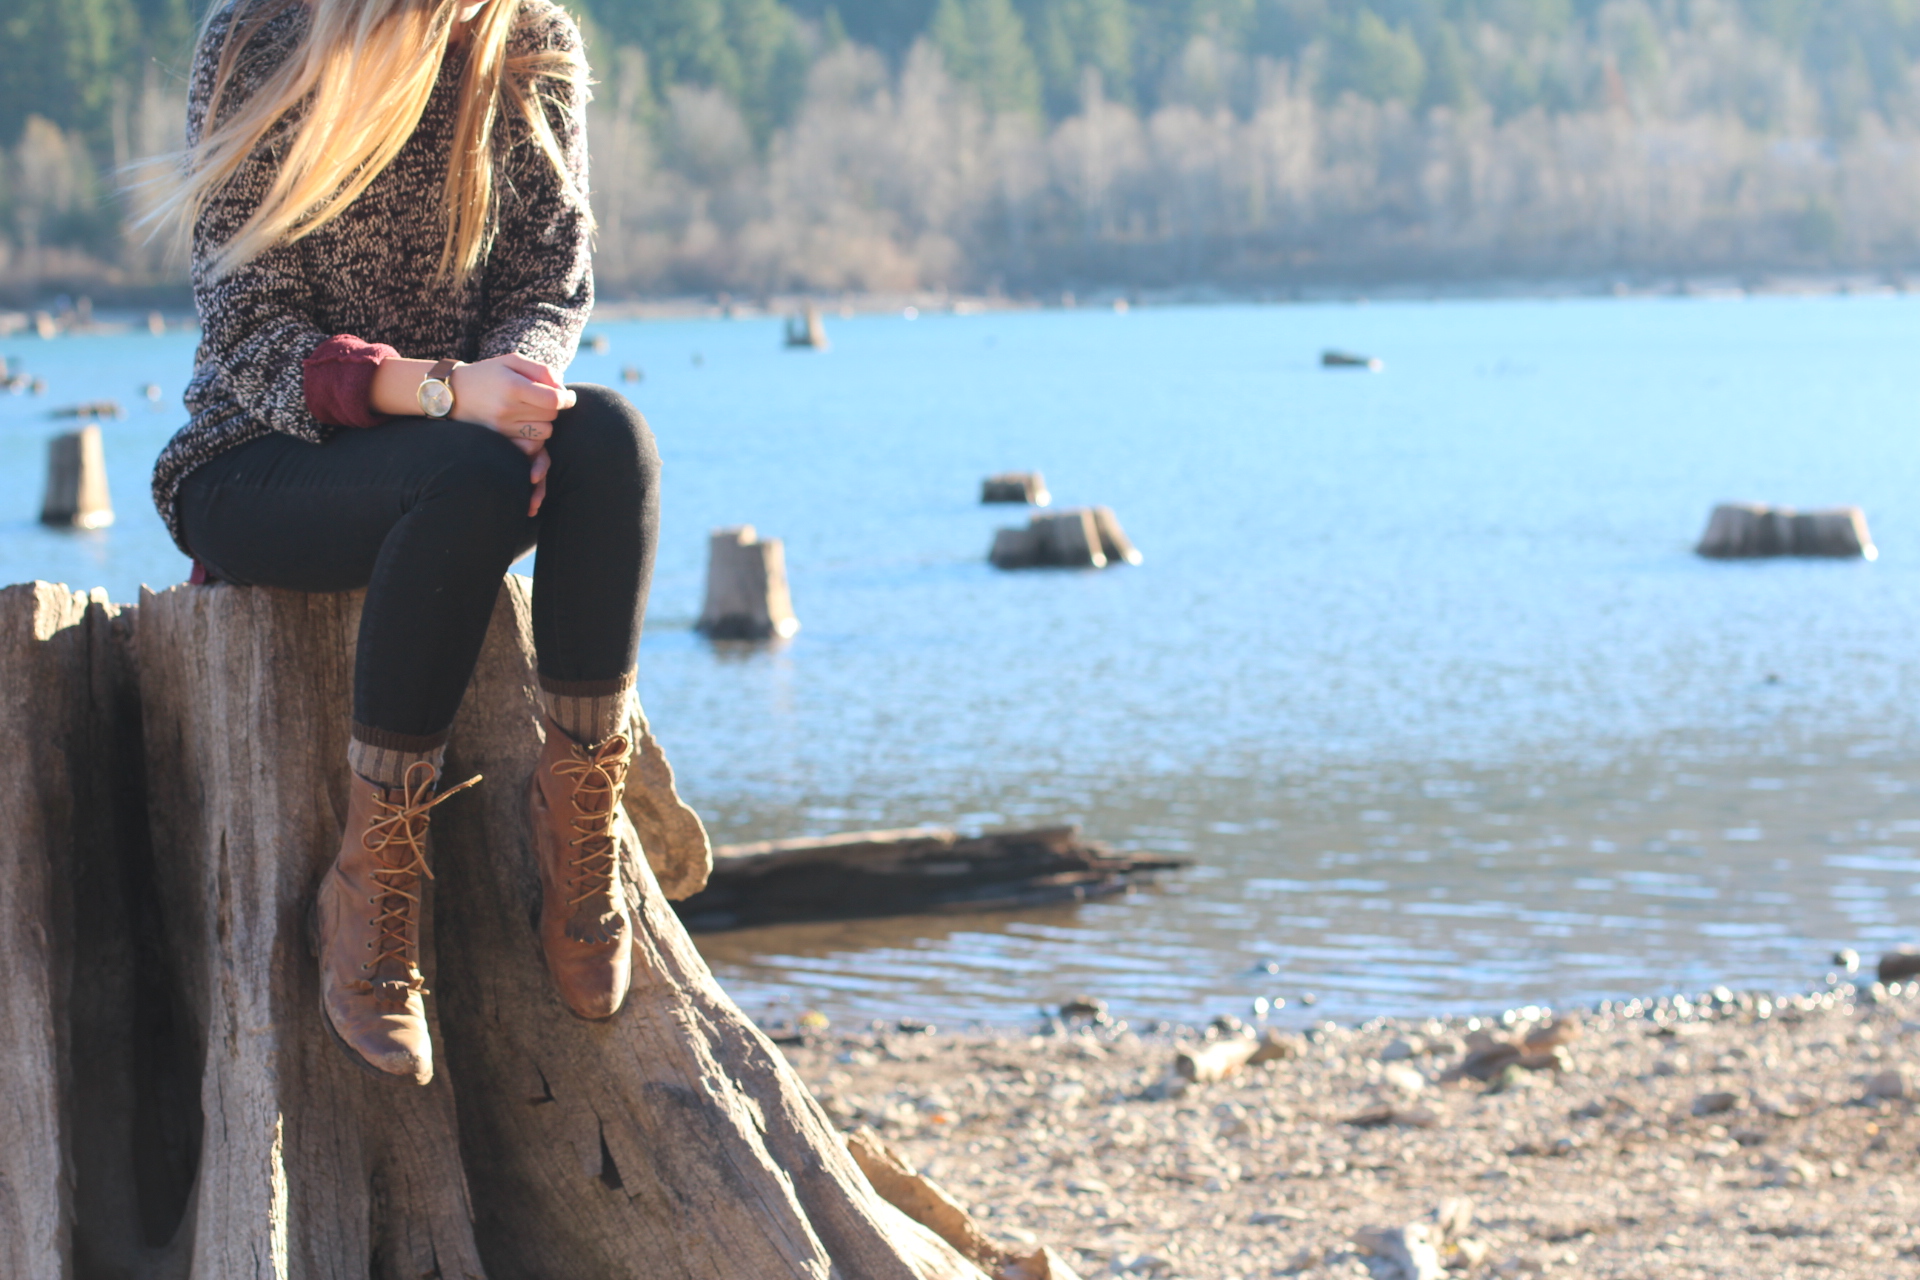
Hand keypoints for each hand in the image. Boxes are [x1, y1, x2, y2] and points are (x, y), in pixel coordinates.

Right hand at [449, 354, 570, 516]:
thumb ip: (540, 370)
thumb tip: (563, 388)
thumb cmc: (487, 374)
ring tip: (530, 413)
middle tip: (541, 401)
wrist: (451, 393)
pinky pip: (531, 447)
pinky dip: (534, 439)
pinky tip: (526, 426)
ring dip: (544, 423)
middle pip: (552, 416)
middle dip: (552, 408)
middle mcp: (507, 409)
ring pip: (544, 433)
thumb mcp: (511, 361)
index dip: (567, 399)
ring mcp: (502, 428)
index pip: (554, 399)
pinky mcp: (498, 440)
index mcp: (513, 386)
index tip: (569, 397)